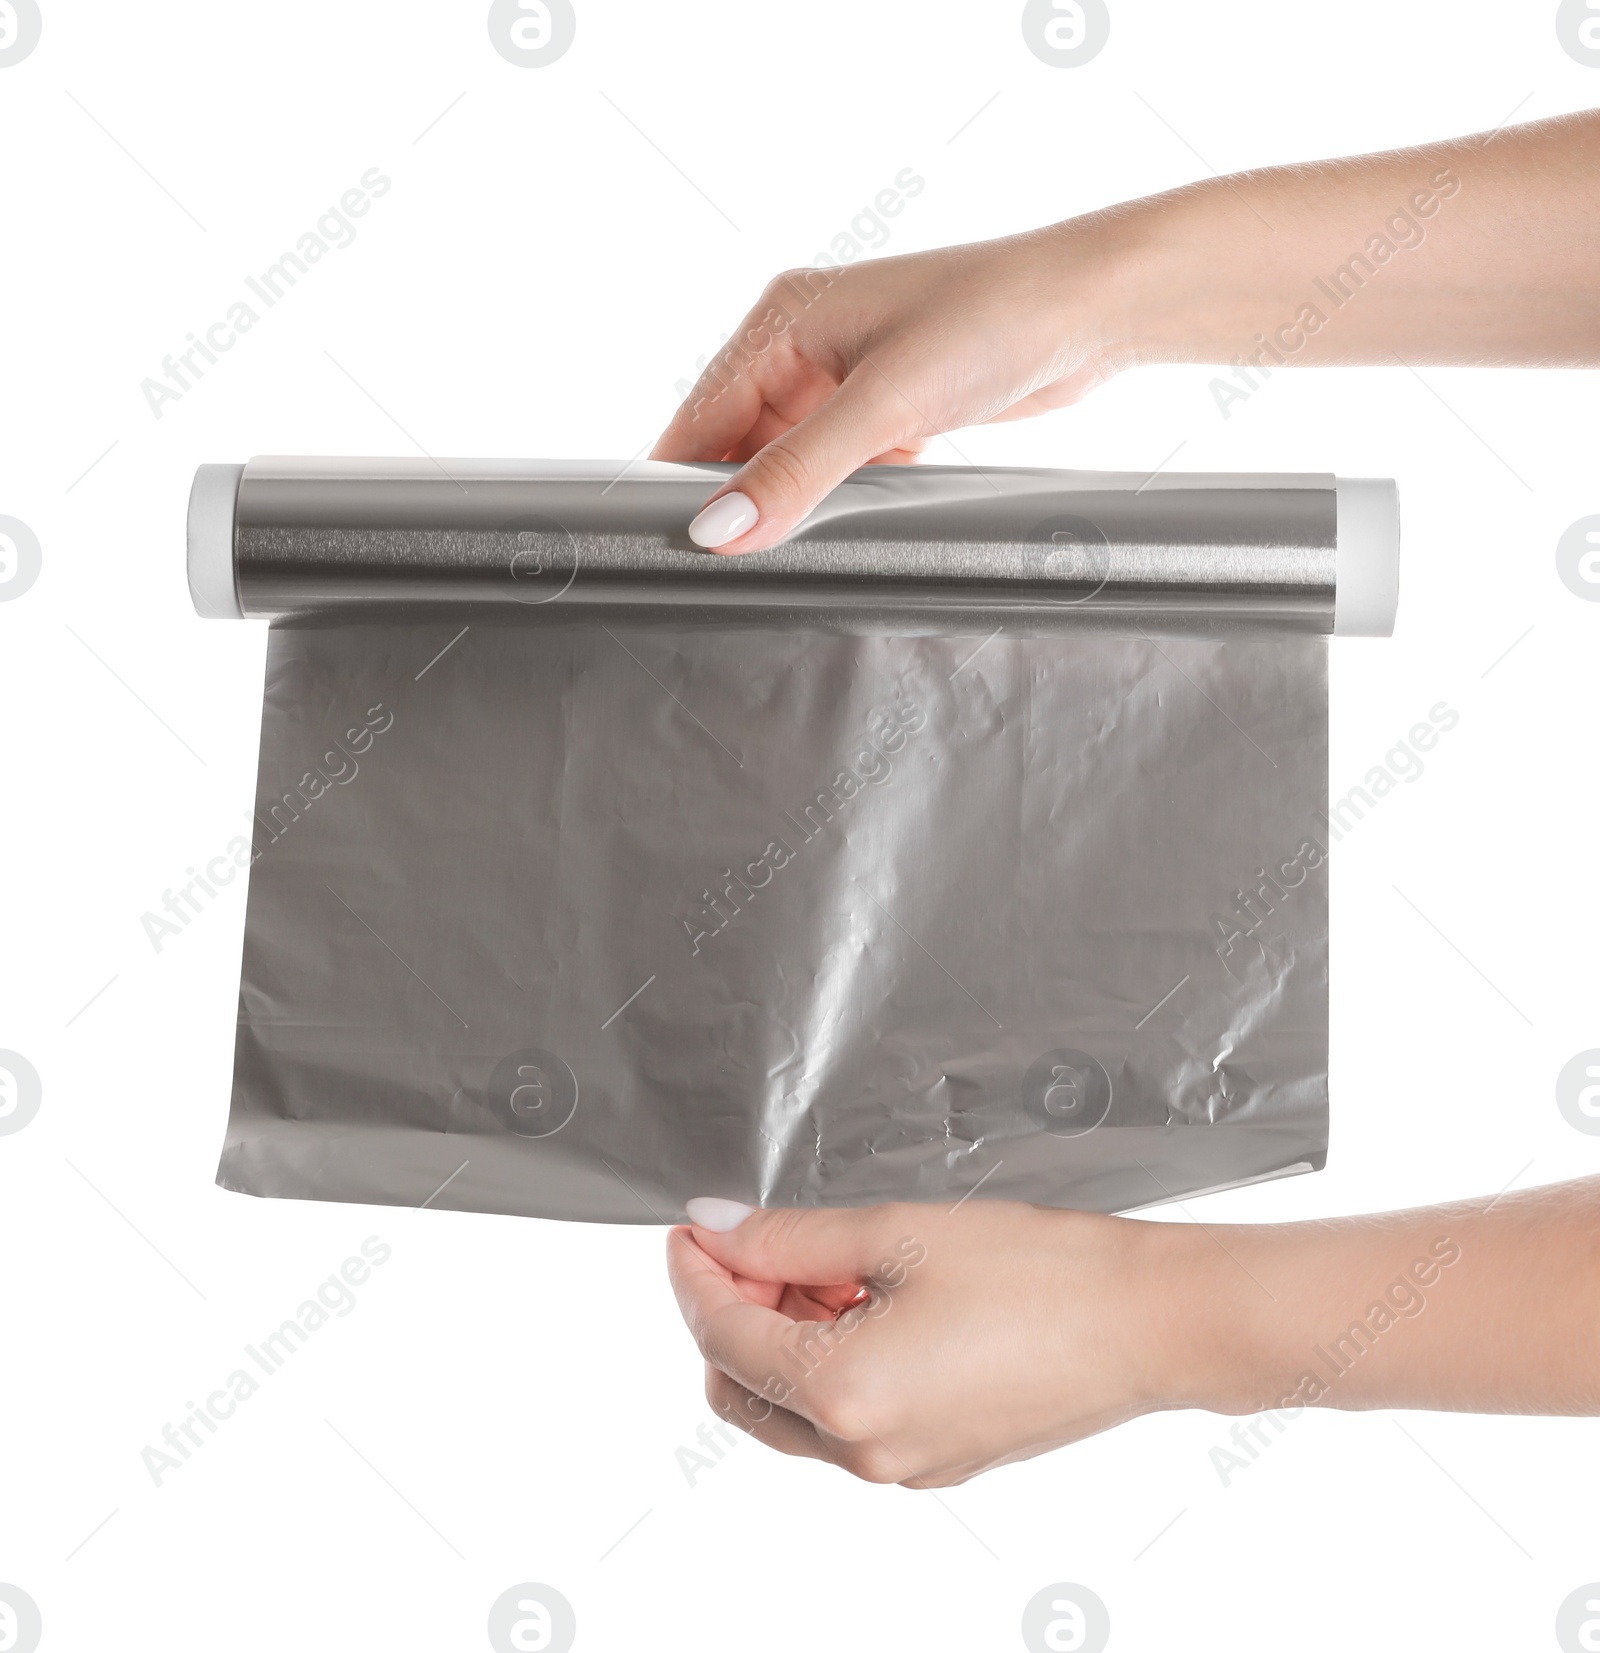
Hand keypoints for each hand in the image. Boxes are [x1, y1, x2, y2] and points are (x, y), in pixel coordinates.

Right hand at [649, 223, 1141, 554]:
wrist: (1095, 310)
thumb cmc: (996, 319)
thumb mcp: (884, 405)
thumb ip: (797, 473)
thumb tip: (722, 531)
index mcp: (784, 317)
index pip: (701, 415)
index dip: (680, 484)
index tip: (670, 547)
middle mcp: (807, 342)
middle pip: (739, 442)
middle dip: (736, 501)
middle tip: (729, 568)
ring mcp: (850, 376)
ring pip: (790, 459)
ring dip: (790, 503)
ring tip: (786, 551)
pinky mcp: (891, 407)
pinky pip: (838, 466)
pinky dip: (837, 498)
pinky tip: (844, 527)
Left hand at [665, 1179, 1599, 1486]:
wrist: (1151, 1320)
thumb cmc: (1046, 1276)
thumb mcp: (898, 1233)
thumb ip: (792, 1239)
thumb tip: (720, 1229)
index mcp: (845, 1397)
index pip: (724, 1336)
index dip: (696, 1274)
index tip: (692, 1227)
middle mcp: (866, 1450)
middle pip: (746, 1384)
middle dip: (733, 1310)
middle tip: (753, 1240)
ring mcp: (905, 1463)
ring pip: (795, 1405)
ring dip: (784, 1334)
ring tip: (820, 1259)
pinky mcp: (941, 1456)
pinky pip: (851, 1415)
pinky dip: (833, 1359)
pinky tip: (864, 1295)